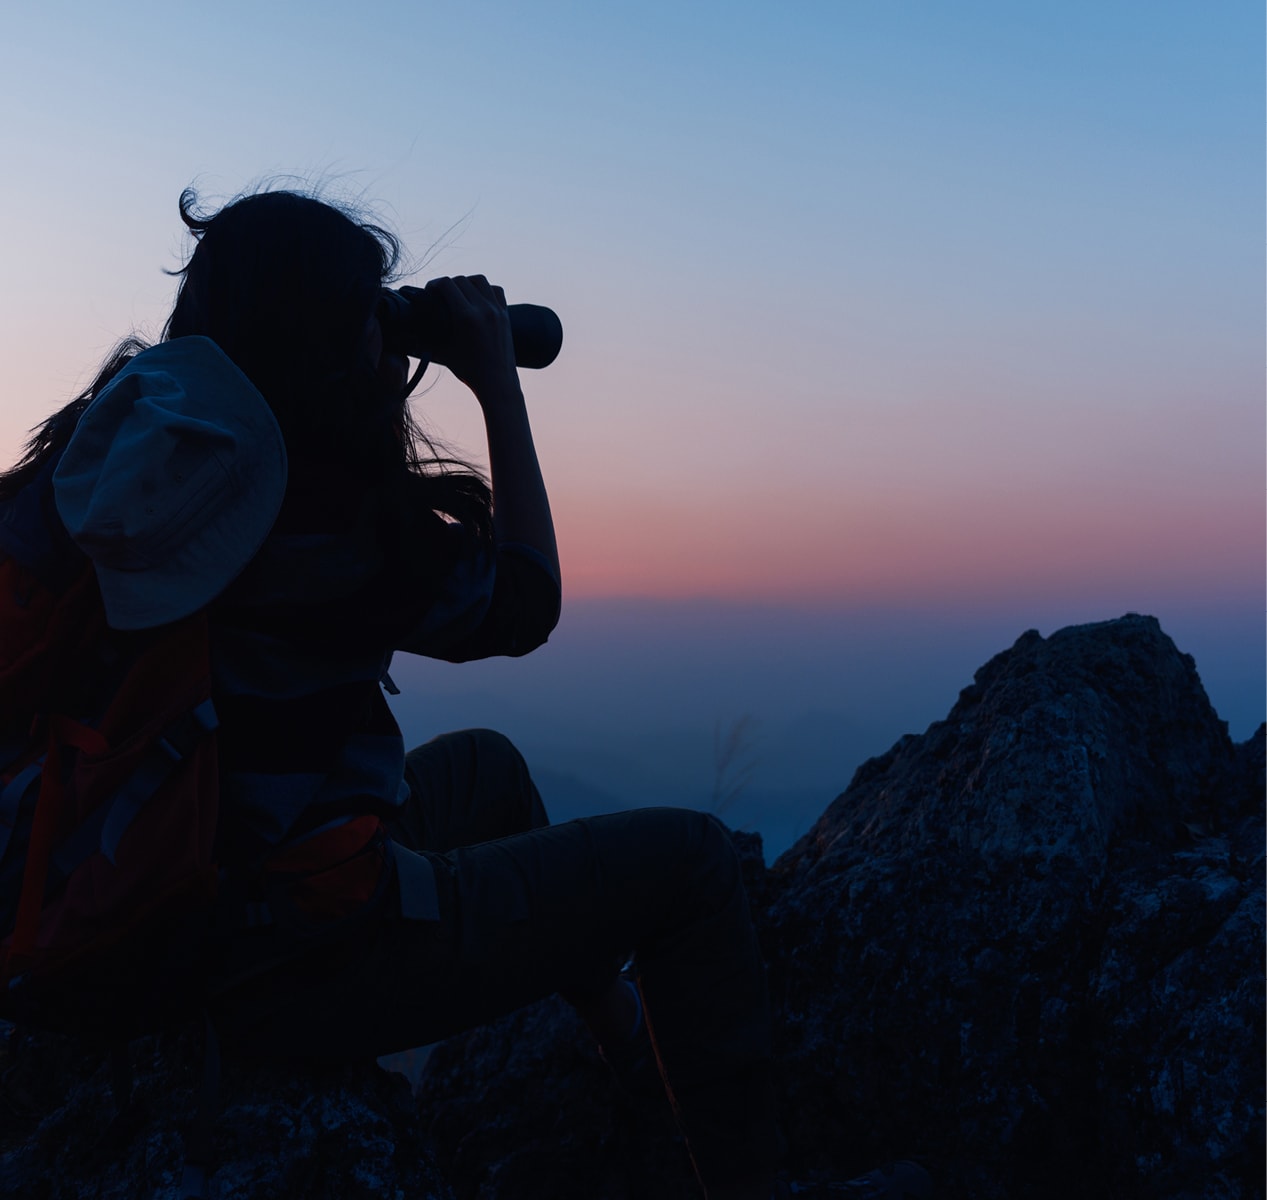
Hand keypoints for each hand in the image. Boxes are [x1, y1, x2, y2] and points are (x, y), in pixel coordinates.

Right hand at [423, 275, 519, 404]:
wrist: (497, 383)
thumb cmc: (469, 371)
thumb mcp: (443, 352)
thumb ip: (428, 336)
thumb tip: (411, 327)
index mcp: (466, 317)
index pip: (447, 284)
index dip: (434, 284)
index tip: (429, 292)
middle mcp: (483, 310)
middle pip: (461, 280)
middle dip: (448, 284)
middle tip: (441, 294)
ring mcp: (496, 310)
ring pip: (479, 280)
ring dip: (467, 282)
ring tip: (459, 292)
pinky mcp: (505, 315)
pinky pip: (496, 290)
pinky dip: (485, 289)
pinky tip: (477, 298)